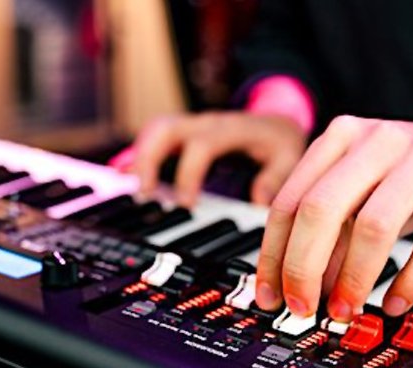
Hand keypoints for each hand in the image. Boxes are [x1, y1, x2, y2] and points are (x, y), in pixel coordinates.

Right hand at [110, 112, 306, 206]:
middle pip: (166, 129)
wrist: (277, 119)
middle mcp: (205, 123)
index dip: (189, 173)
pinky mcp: (183, 134)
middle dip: (149, 160)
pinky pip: (153, 138)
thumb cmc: (280, 142)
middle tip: (145, 195)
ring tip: (133, 190)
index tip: (185, 204)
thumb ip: (276, 178)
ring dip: (139, 157)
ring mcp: (191, 126)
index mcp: (230, 129)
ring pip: (155, 130)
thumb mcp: (289, 157)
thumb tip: (257, 203)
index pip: (201, 145)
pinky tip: (122, 176)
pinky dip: (137, 155)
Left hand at [254, 111, 412, 320]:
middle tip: (302, 307)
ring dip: (353, 280)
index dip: (274, 255)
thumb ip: (330, 231)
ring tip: (346, 310)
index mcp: (341, 137)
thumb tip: (297, 287)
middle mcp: (377, 141)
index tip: (270, 295)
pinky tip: (396, 303)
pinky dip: (411, 282)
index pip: (291, 201)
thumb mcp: (362, 188)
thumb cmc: (411, 173)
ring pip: (373, 227)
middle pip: (321, 209)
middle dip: (303, 268)